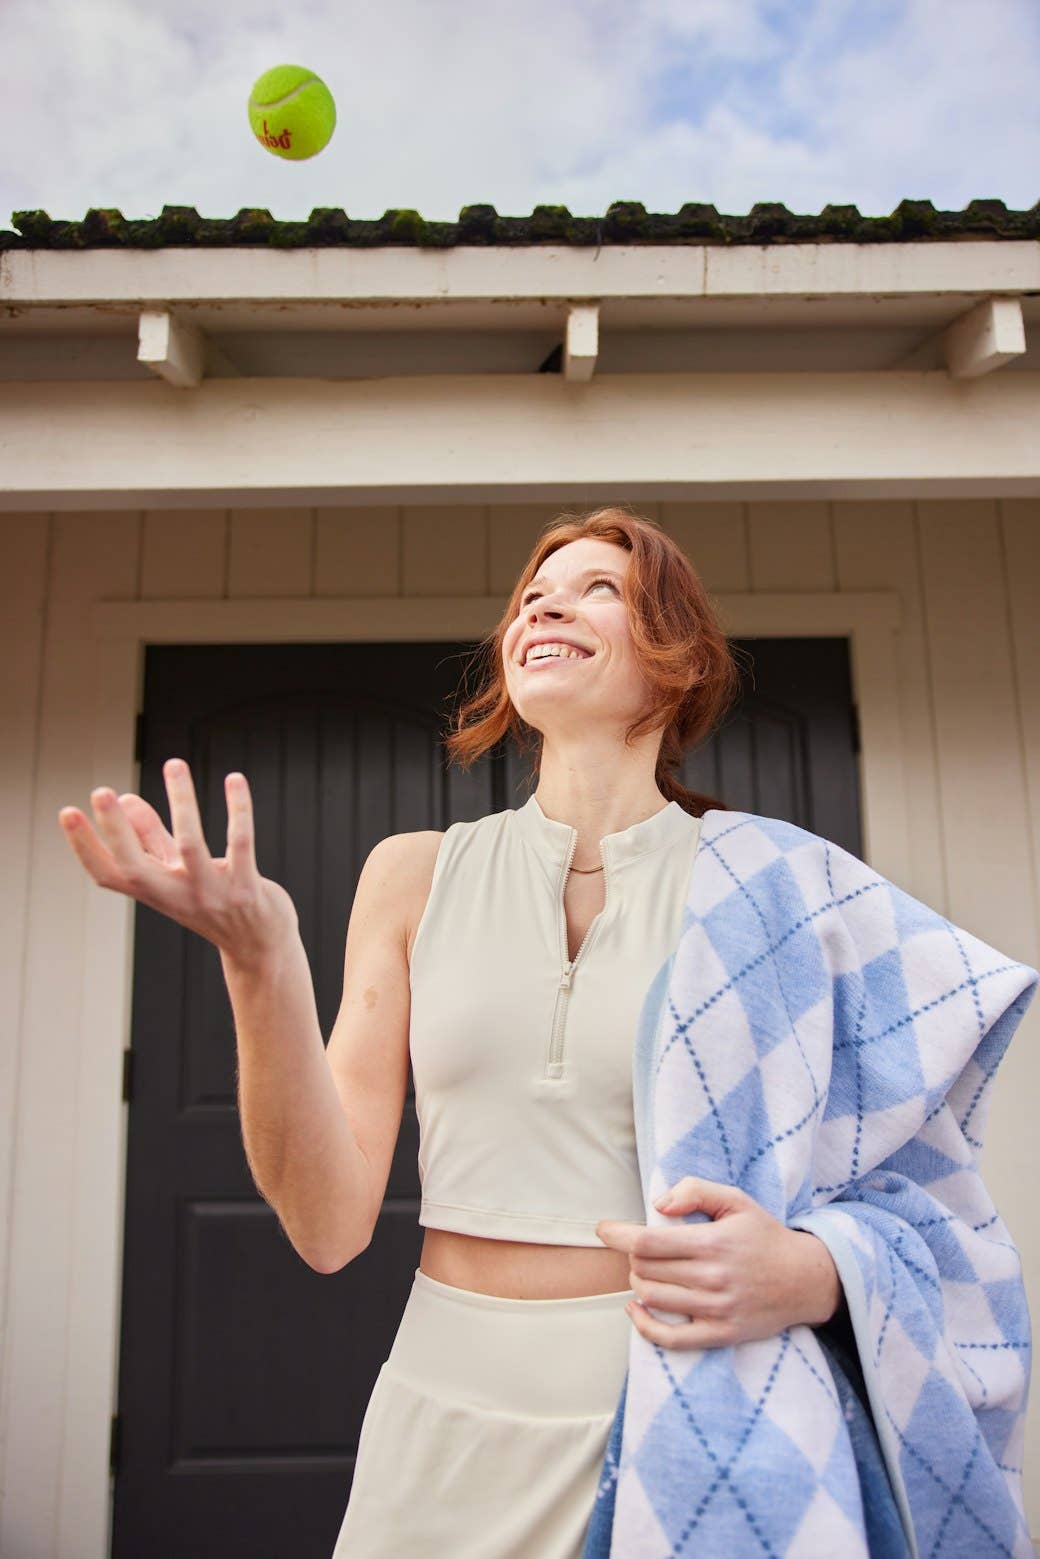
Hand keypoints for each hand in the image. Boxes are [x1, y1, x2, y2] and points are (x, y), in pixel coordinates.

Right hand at [57, 758, 297, 970]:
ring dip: (181, 802)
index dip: (84, 846)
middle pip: (136, 866)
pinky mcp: (246, 889)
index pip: (108, 873)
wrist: (259, 946)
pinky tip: (234, 779)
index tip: (67, 811)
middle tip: (99, 791)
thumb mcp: (176, 873)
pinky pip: (241, 844)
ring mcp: (211, 894)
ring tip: (174, 764)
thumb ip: (151, 837)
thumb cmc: (213, 902)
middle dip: (116, 830)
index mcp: (154, 892)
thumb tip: (125, 798)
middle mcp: (176, 896)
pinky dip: (239, 810)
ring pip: (191, 845)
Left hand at [596, 1176, 840, 1350]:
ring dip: (638, 1282)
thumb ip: (696, 1191)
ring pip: (652, 1298)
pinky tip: (636, 1309)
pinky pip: (671, 1339)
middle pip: (645, 1269)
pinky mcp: (720, 1334)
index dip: (618, 1235)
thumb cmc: (764, 1235)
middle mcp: (711, 1278)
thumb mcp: (736, 1200)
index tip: (603, 1229)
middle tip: (641, 1248)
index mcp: (712, 1243)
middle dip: (633, 1256)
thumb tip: (659, 1205)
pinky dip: (644, 1326)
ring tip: (646, 1271)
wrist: (805, 1279)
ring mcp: (715, 1309)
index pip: (648, 1241)